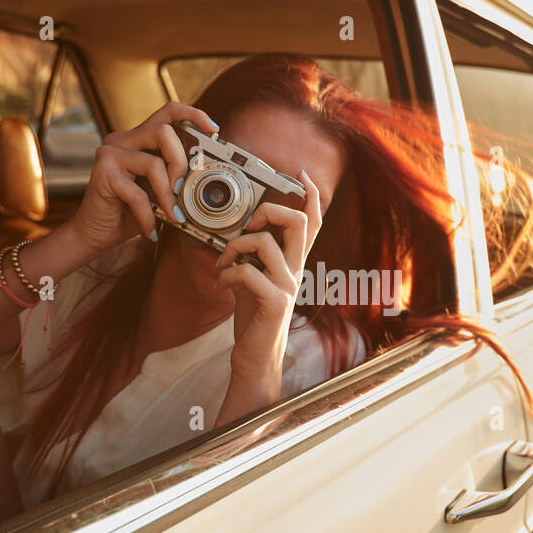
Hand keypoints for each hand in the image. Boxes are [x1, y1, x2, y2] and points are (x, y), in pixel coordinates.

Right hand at [67, 101, 217, 256]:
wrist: (95, 233)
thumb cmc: (129, 212)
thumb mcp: (158, 191)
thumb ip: (174, 178)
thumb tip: (205, 177)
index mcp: (138, 139)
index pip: (167, 112)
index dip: (192, 115)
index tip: (213, 128)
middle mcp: (123, 139)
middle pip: (164, 133)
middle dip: (181, 164)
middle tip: (183, 191)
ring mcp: (110, 153)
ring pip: (154, 163)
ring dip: (168, 196)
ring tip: (173, 217)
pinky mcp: (103, 173)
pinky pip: (138, 194)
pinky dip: (149, 216)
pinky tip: (151, 230)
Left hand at [215, 169, 322, 388]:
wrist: (255, 357)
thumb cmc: (253, 318)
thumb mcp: (252, 280)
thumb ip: (251, 257)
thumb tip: (235, 236)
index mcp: (293, 262)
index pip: (312, 222)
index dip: (310, 195)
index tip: (301, 175)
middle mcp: (296, 271)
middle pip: (299, 222)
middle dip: (270, 210)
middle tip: (250, 223)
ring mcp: (288, 286)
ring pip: (265, 243)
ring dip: (235, 246)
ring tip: (224, 261)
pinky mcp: (274, 302)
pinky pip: (247, 272)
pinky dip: (226, 274)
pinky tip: (221, 284)